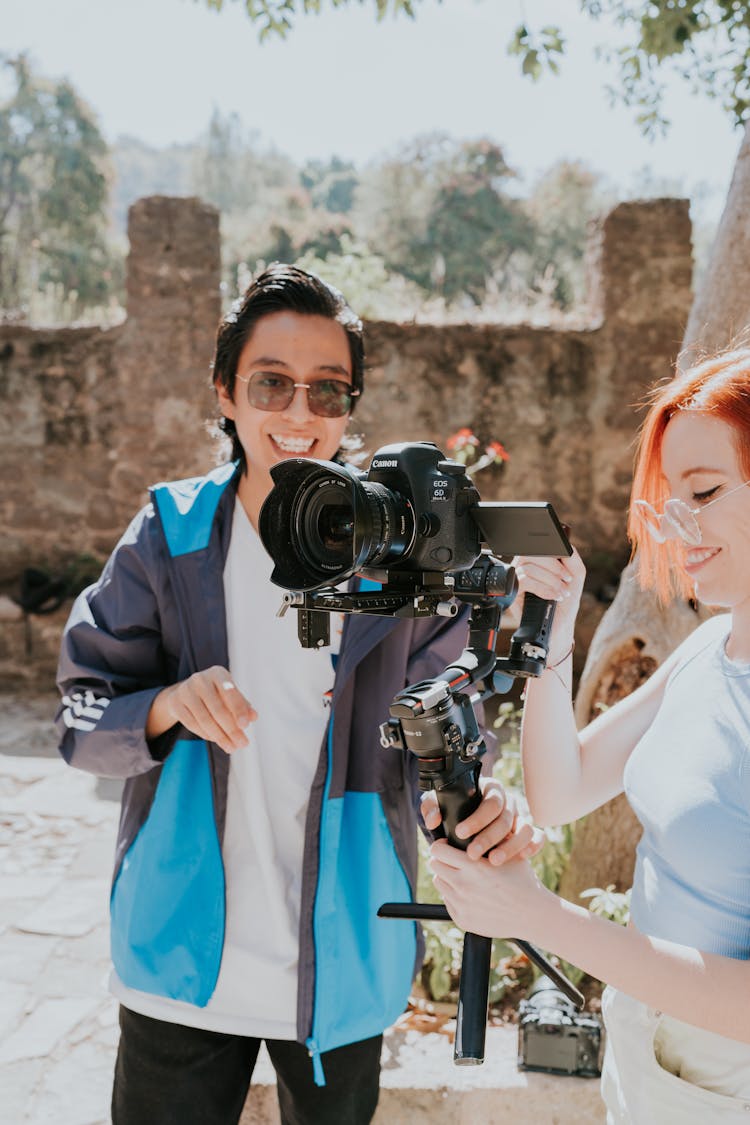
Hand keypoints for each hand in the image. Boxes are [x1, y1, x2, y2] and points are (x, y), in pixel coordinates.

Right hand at [151, 666, 256, 753]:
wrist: (187, 692)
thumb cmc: (216, 693)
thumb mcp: (230, 695)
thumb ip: (243, 705)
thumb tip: (253, 717)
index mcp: (217, 673)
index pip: (230, 692)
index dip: (238, 709)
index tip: (245, 726)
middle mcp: (200, 679)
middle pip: (218, 709)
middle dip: (231, 729)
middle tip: (242, 743)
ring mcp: (185, 690)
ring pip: (205, 719)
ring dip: (220, 736)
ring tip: (231, 747)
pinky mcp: (175, 703)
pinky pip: (192, 724)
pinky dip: (206, 734)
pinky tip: (216, 740)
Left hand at [420, 778, 544, 864]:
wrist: (469, 825)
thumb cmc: (454, 810)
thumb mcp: (440, 804)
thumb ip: (432, 807)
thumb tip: (433, 820)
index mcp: (491, 790)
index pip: (490, 802)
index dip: (477, 818)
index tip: (460, 832)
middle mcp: (508, 803)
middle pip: (506, 819)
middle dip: (489, 837)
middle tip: (472, 854)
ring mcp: (520, 818)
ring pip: (524, 829)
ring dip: (511, 846)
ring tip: (493, 862)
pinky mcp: (528, 833)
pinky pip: (537, 838)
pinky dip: (532, 847)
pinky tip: (520, 860)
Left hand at [429, 840, 549, 940]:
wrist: (531, 915)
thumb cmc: (522, 880)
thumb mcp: (510, 853)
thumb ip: (492, 838)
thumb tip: (475, 823)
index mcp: (473, 866)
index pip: (438, 850)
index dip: (441, 845)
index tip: (447, 845)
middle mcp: (464, 885)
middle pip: (434, 865)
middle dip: (442, 860)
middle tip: (453, 860)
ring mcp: (461, 904)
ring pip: (439, 882)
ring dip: (447, 877)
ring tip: (462, 876)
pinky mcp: (462, 918)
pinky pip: (447, 901)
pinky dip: (454, 895)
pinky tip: (470, 894)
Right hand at [512, 545, 585, 661]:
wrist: (558, 628)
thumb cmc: (565, 603)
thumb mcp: (575, 577)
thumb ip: (573, 558)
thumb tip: (566, 546)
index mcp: (538, 559)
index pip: (540, 545)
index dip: (555, 552)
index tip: (568, 568)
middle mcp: (524, 566)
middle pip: (532, 553)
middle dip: (554, 568)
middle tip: (567, 580)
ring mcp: (517, 578)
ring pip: (529, 567)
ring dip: (551, 580)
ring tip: (562, 593)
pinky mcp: (513, 592)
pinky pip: (525, 580)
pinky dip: (543, 588)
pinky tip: (552, 597)